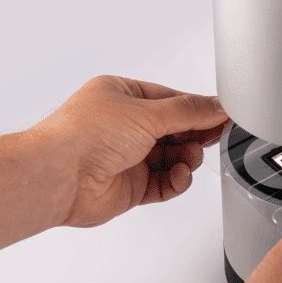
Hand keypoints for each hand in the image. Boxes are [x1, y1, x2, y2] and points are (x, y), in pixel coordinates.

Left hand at [33, 75, 230, 227]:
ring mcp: (127, 157)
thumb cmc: (84, 135)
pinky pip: (164, 182)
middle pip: (175, 130)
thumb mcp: (147, 113)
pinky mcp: (130, 186)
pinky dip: (176, 180)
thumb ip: (189, 112)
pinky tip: (179, 175)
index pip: (172, 101)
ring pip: (172, 157)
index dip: (199, 110)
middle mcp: (123, 126)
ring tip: (189, 158)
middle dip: (195, 135)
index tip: (223, 115)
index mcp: (122, 96)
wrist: (58, 177)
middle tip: (215, 136)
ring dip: (186, 158)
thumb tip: (217, 106)